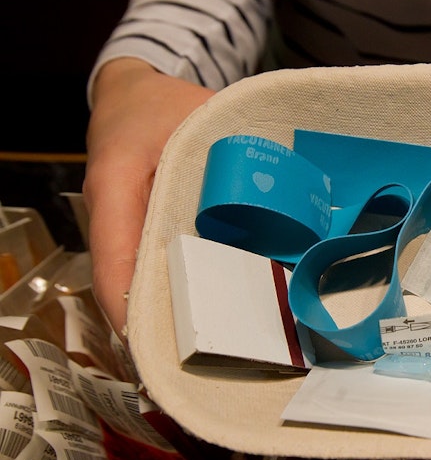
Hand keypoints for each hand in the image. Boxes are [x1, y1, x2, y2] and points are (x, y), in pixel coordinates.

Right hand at [83, 58, 214, 337]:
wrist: (133, 96)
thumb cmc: (164, 106)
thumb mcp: (201, 115)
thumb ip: (235, 149)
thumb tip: (287, 188)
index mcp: (118, 184)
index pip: (115, 256)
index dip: (131, 304)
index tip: (153, 345)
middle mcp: (113, 215)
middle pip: (127, 283)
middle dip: (159, 324)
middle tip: (200, 363)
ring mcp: (122, 229)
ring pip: (140, 281)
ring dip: (171, 313)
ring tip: (216, 350)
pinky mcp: (139, 234)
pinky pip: (155, 269)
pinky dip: (181, 290)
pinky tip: (220, 312)